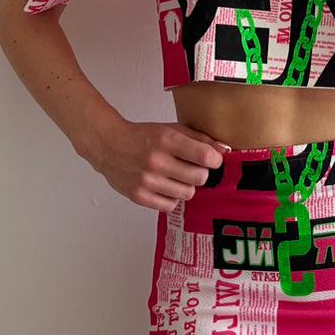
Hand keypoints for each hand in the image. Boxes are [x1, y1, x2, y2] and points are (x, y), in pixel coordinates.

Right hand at [90, 118, 228, 212]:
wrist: (109, 145)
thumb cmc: (143, 136)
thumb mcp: (172, 129)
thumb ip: (199, 139)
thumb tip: (225, 150)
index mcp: (167, 140)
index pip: (205, 156)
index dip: (214, 159)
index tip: (211, 159)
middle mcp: (156, 161)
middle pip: (200, 178)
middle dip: (201, 173)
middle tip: (192, 168)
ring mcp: (147, 181)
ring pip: (188, 193)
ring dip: (186, 185)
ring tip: (175, 176)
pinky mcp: (139, 196)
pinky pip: (171, 205)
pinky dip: (172, 197)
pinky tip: (165, 186)